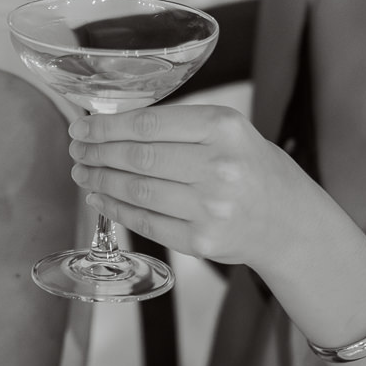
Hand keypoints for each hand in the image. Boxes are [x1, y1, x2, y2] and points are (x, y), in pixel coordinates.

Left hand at [69, 102, 308, 267]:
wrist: (288, 220)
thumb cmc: (251, 167)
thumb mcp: (229, 130)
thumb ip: (178, 126)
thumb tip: (112, 126)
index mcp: (223, 128)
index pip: (148, 125)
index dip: (106, 127)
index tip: (82, 127)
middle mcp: (219, 167)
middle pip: (138, 158)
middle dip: (97, 153)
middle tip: (77, 150)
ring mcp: (210, 207)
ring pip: (137, 190)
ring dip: (100, 181)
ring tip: (83, 173)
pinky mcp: (202, 240)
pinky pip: (145, 222)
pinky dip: (116, 209)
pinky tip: (100, 198)